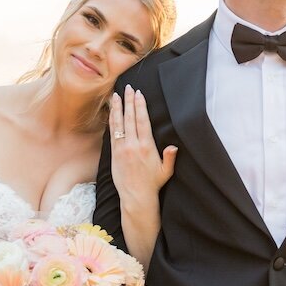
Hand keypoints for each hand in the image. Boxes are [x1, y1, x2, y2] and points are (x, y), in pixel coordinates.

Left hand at [110, 85, 177, 202]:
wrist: (136, 197)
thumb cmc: (153, 184)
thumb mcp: (166, 171)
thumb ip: (170, 157)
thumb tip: (173, 146)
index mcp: (147, 147)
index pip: (142, 121)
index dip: (140, 106)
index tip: (139, 94)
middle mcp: (133, 145)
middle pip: (130, 118)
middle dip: (129, 101)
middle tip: (128, 88)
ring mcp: (122, 149)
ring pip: (118, 123)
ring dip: (117, 108)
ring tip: (116, 95)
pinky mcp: (114, 154)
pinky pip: (112, 133)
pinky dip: (111, 121)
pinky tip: (111, 112)